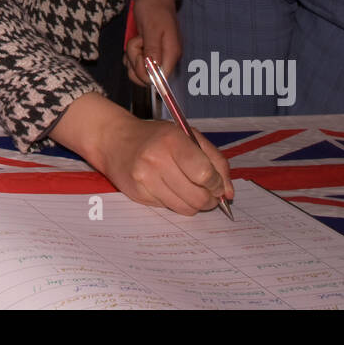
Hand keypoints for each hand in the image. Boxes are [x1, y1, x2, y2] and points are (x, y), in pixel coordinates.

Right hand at [52, 93, 232, 214]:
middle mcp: (156, 159)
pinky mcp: (137, 194)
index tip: (218, 185)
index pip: (204, 174)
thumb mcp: (187, 136)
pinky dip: (174, 202)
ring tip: (191, 192)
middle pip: (197, 196)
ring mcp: (145, 178)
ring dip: (194, 204)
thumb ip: (215, 160)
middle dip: (209, 199)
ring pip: (185, 208)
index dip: (216, 184)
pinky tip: (168, 188)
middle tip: (208, 194)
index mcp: (173, 140)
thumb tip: (228, 192)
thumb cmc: (156, 137)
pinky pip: (168, 208)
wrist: (114, 140)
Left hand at [125, 0, 179, 85]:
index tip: (141, 54)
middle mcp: (165, 58)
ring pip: (138, 71)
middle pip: (146, 77)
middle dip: (136, 61)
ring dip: (131, 56)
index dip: (146, 72)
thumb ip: (153, 50)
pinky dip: (130, 55)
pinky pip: (134, 64)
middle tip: (139, 42)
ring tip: (138, 39)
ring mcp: (156, 56)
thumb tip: (154, 73)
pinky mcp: (148, 53)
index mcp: (171, 53)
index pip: (160, 79)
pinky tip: (135, 41)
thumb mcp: (152, 28)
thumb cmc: (153, 8)